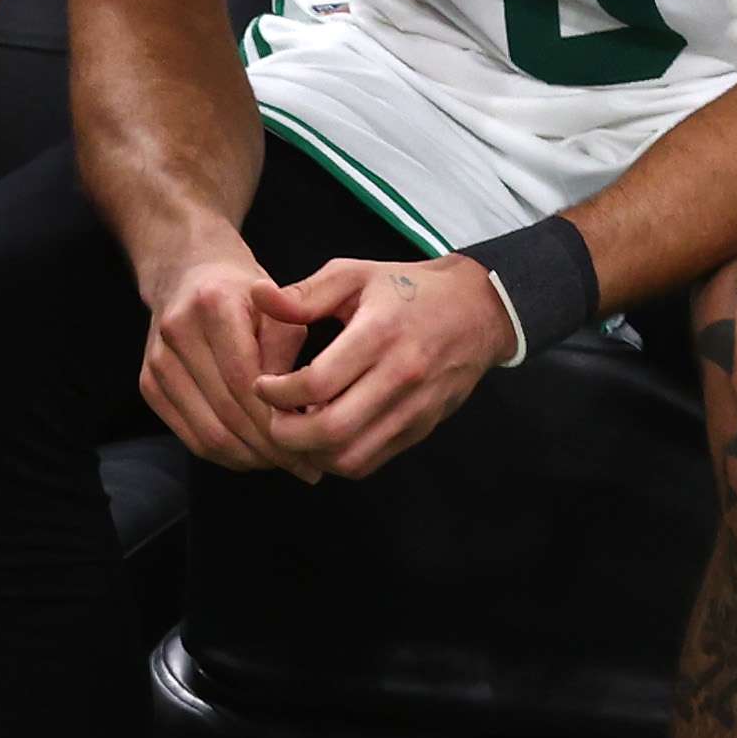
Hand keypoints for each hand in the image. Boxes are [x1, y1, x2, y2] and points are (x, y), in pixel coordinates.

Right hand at [137, 243, 312, 470]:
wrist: (190, 274)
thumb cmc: (247, 295)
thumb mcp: (280, 308)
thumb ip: (289, 354)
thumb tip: (301, 416)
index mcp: (213, 304)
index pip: (245, 380)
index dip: (279, 420)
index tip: (314, 444)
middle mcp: (177, 331)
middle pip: (227, 412)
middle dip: (271, 447)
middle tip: (306, 467)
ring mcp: (156, 359)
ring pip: (207, 432)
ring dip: (250, 457)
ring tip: (284, 464)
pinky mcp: (147, 382)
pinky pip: (189, 436)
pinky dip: (225, 454)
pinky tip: (254, 455)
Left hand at [249, 250, 514, 477]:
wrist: (478, 311)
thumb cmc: (408, 290)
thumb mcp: (355, 275)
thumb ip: (304, 294)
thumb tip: (258, 296)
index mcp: (379, 334)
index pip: (316, 382)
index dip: (276, 393)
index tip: (262, 385)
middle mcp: (400, 376)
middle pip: (330, 431)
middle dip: (285, 433)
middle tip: (271, 417)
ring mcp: (413, 409)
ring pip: (349, 457)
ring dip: (310, 453)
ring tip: (296, 428)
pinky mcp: (421, 429)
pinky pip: (370, 462)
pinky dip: (337, 459)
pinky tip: (324, 436)